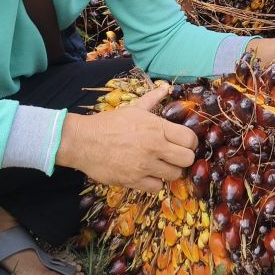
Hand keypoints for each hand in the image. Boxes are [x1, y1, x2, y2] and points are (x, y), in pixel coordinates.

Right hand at [55, 83, 197, 192]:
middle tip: (175, 156)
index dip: (191, 142)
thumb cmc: (110, 123)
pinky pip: (157, 187)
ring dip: (170, 171)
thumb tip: (166, 87)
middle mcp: (154, 147)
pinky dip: (155, 182)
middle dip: (184, 158)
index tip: (185, 143)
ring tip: (162, 165)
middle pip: (187, 159)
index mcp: (157, 127)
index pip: (190, 139)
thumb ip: (153, 99)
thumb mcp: (134, 108)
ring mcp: (145, 165)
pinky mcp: (134, 180)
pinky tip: (148, 174)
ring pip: (174, 175)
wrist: (84, 141)